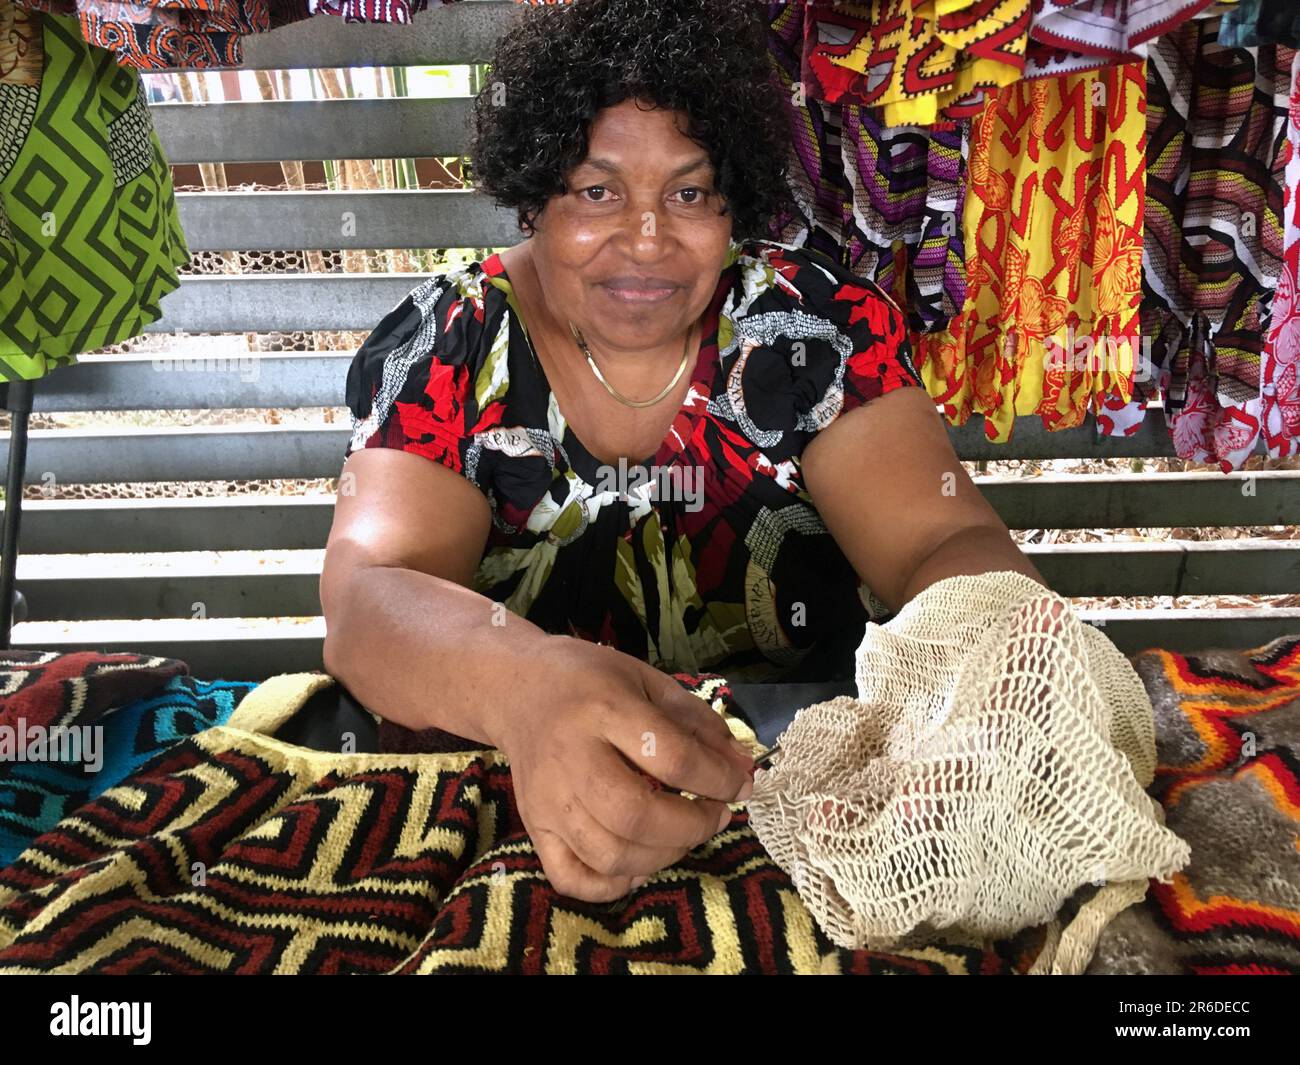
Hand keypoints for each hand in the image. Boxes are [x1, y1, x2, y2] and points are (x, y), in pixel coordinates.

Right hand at [494, 636, 754, 902]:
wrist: (514, 688)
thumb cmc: (588, 679)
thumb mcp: (647, 679)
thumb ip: (697, 722)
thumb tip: (742, 767)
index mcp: (604, 709)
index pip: (671, 757)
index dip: (718, 778)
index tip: (741, 784)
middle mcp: (571, 758)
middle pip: (637, 815)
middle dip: (693, 826)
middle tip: (716, 815)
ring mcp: (547, 799)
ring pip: (609, 854)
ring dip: (663, 856)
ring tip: (683, 834)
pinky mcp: (533, 826)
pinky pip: (571, 878)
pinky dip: (613, 884)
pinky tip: (639, 861)